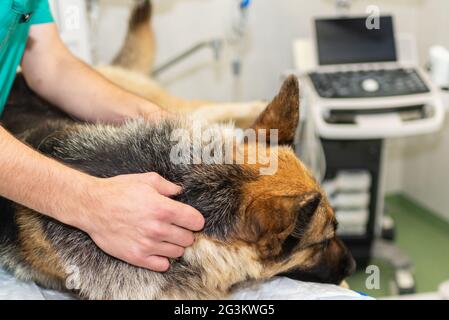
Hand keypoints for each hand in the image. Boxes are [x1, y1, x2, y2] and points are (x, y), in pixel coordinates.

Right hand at [75, 173, 204, 271]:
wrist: (92, 206)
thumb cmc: (118, 191)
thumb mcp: (146, 180)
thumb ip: (168, 186)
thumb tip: (180, 191)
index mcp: (163, 209)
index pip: (195, 221)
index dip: (195, 220)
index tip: (190, 219)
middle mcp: (158, 228)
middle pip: (188, 239)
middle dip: (185, 232)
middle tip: (175, 227)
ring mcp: (148, 245)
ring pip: (177, 252)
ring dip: (174, 245)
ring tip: (164, 236)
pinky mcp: (137, 257)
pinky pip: (162, 265)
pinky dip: (163, 259)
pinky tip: (156, 248)